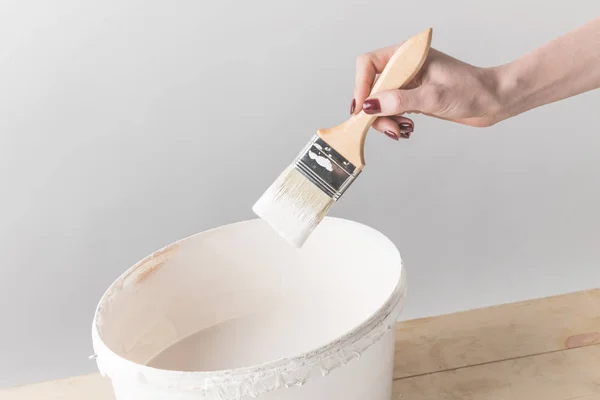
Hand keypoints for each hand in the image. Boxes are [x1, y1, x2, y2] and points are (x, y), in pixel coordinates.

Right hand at [352, 44, 503, 139]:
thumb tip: (369, 106)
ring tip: (401, 130)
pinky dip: (393, 122)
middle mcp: (405, 66)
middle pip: (371, 86)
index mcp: (408, 55)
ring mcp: (408, 82)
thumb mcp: (432, 97)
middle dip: (375, 110)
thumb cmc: (471, 91)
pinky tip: (406, 129)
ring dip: (384, 119)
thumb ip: (399, 100)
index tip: (362, 109)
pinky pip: (390, 109)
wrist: (493, 101)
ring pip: (378, 101)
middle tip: (389, 127)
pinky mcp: (412, 97)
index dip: (361, 86)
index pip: (369, 64)